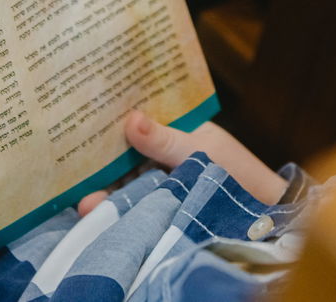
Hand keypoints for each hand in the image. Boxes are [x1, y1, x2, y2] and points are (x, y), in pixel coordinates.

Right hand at [77, 110, 286, 214]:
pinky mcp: (163, 208)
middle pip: (123, 155)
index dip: (108, 122)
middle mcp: (163, 155)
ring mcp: (162, 183)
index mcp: (174, 129)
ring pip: (126, 183)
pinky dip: (119, 210)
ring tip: (84, 205)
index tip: (79, 123)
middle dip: (98, 164)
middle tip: (71, 173)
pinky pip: (136, 206)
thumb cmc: (237, 173)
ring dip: (106, 193)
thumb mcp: (199, 149)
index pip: (135, 120)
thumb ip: (164, 139)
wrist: (265, 216)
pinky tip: (99, 213)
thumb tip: (130, 119)